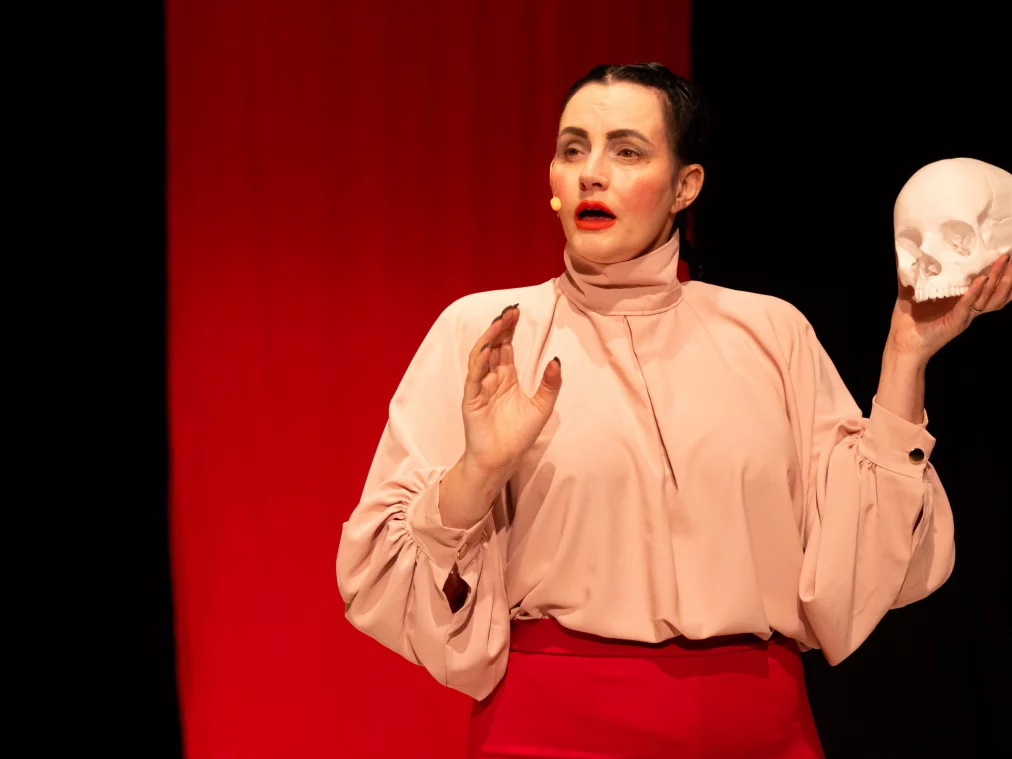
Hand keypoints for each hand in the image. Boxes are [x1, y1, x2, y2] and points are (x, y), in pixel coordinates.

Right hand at [461, 304, 561, 476]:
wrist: (502, 460)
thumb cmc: (518, 436)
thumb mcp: (542, 407)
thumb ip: (551, 384)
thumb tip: (557, 359)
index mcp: (507, 377)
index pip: (506, 347)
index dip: (510, 330)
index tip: (517, 312)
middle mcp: (491, 378)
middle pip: (494, 346)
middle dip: (501, 328)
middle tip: (510, 310)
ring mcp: (480, 387)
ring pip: (482, 356)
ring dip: (489, 339)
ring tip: (500, 323)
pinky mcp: (472, 399)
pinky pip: (474, 376)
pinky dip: (480, 362)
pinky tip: (488, 349)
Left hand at [887, 253, 1010, 362]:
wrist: (901, 346)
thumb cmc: (907, 321)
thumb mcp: (910, 293)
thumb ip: (912, 276)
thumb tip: (906, 254)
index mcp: (963, 301)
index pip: (988, 286)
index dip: (999, 272)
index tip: (1005, 254)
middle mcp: (968, 309)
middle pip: (996, 291)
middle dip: (1007, 274)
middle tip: (1011, 254)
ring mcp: (964, 316)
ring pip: (989, 298)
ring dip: (998, 280)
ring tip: (1004, 262)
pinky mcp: (955, 323)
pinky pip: (968, 306)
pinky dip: (974, 292)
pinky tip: (981, 280)